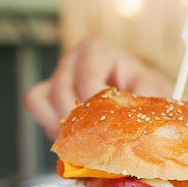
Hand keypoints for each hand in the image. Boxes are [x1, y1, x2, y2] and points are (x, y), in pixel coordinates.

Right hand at [24, 35, 173, 139]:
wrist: (143, 103)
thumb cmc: (147, 94)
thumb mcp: (152, 94)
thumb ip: (144, 102)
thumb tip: (140, 125)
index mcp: (99, 50)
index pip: (86, 79)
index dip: (96, 107)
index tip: (110, 123)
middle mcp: (73, 58)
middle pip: (61, 92)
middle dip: (79, 121)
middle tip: (99, 136)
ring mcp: (57, 74)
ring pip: (41, 99)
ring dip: (63, 125)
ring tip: (87, 136)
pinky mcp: (47, 91)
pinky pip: (35, 105)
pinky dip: (49, 123)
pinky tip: (73, 133)